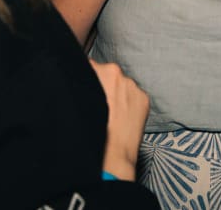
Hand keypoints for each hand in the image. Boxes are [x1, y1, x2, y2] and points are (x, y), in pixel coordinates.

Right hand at [90, 60, 149, 180]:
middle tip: (97, 104)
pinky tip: (121, 119)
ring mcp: (133, 85)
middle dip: (102, 85)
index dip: (85, 77)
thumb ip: (80, 85)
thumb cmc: (90, 130)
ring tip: (110, 115)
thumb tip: (78, 80)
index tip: (85, 88)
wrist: (111, 155)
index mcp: (99, 70)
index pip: (89, 65)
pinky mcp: (144, 98)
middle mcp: (118, 73)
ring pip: (121, 85)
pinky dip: (129, 104)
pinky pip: (134, 96)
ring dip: (116, 94)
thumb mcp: (76, 101)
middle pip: (107, 74)